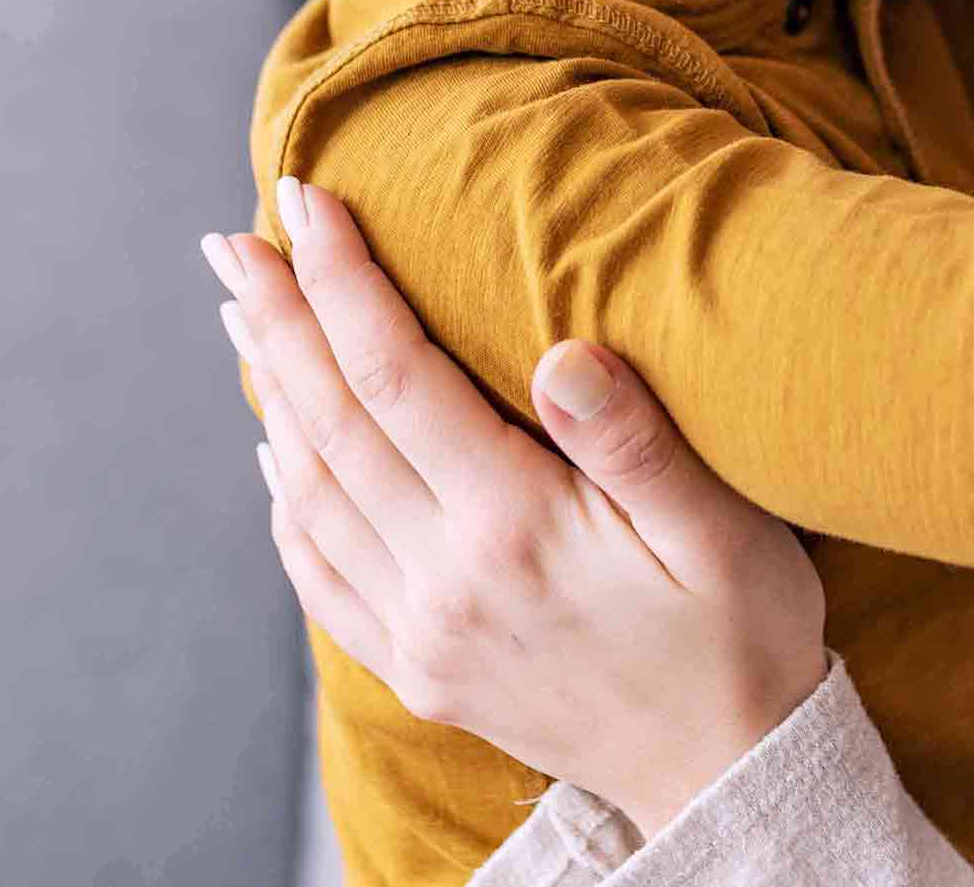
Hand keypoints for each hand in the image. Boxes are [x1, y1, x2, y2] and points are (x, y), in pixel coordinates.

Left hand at [204, 178, 827, 835]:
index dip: (345, 282)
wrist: (730, 775)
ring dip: (271, 394)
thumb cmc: (741, 637)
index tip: (308, 199)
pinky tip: (275, 446)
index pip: (397, 376)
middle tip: (232, 241)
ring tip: (243, 314)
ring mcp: (423, 632)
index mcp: (515, 527)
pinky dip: (285, 499)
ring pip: (312, 493)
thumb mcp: (725, 533)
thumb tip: (565, 354)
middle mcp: (447, 581)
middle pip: (332, 424)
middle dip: (278, 321)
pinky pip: (321, 574)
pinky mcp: (421, 668)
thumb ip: (638, 442)